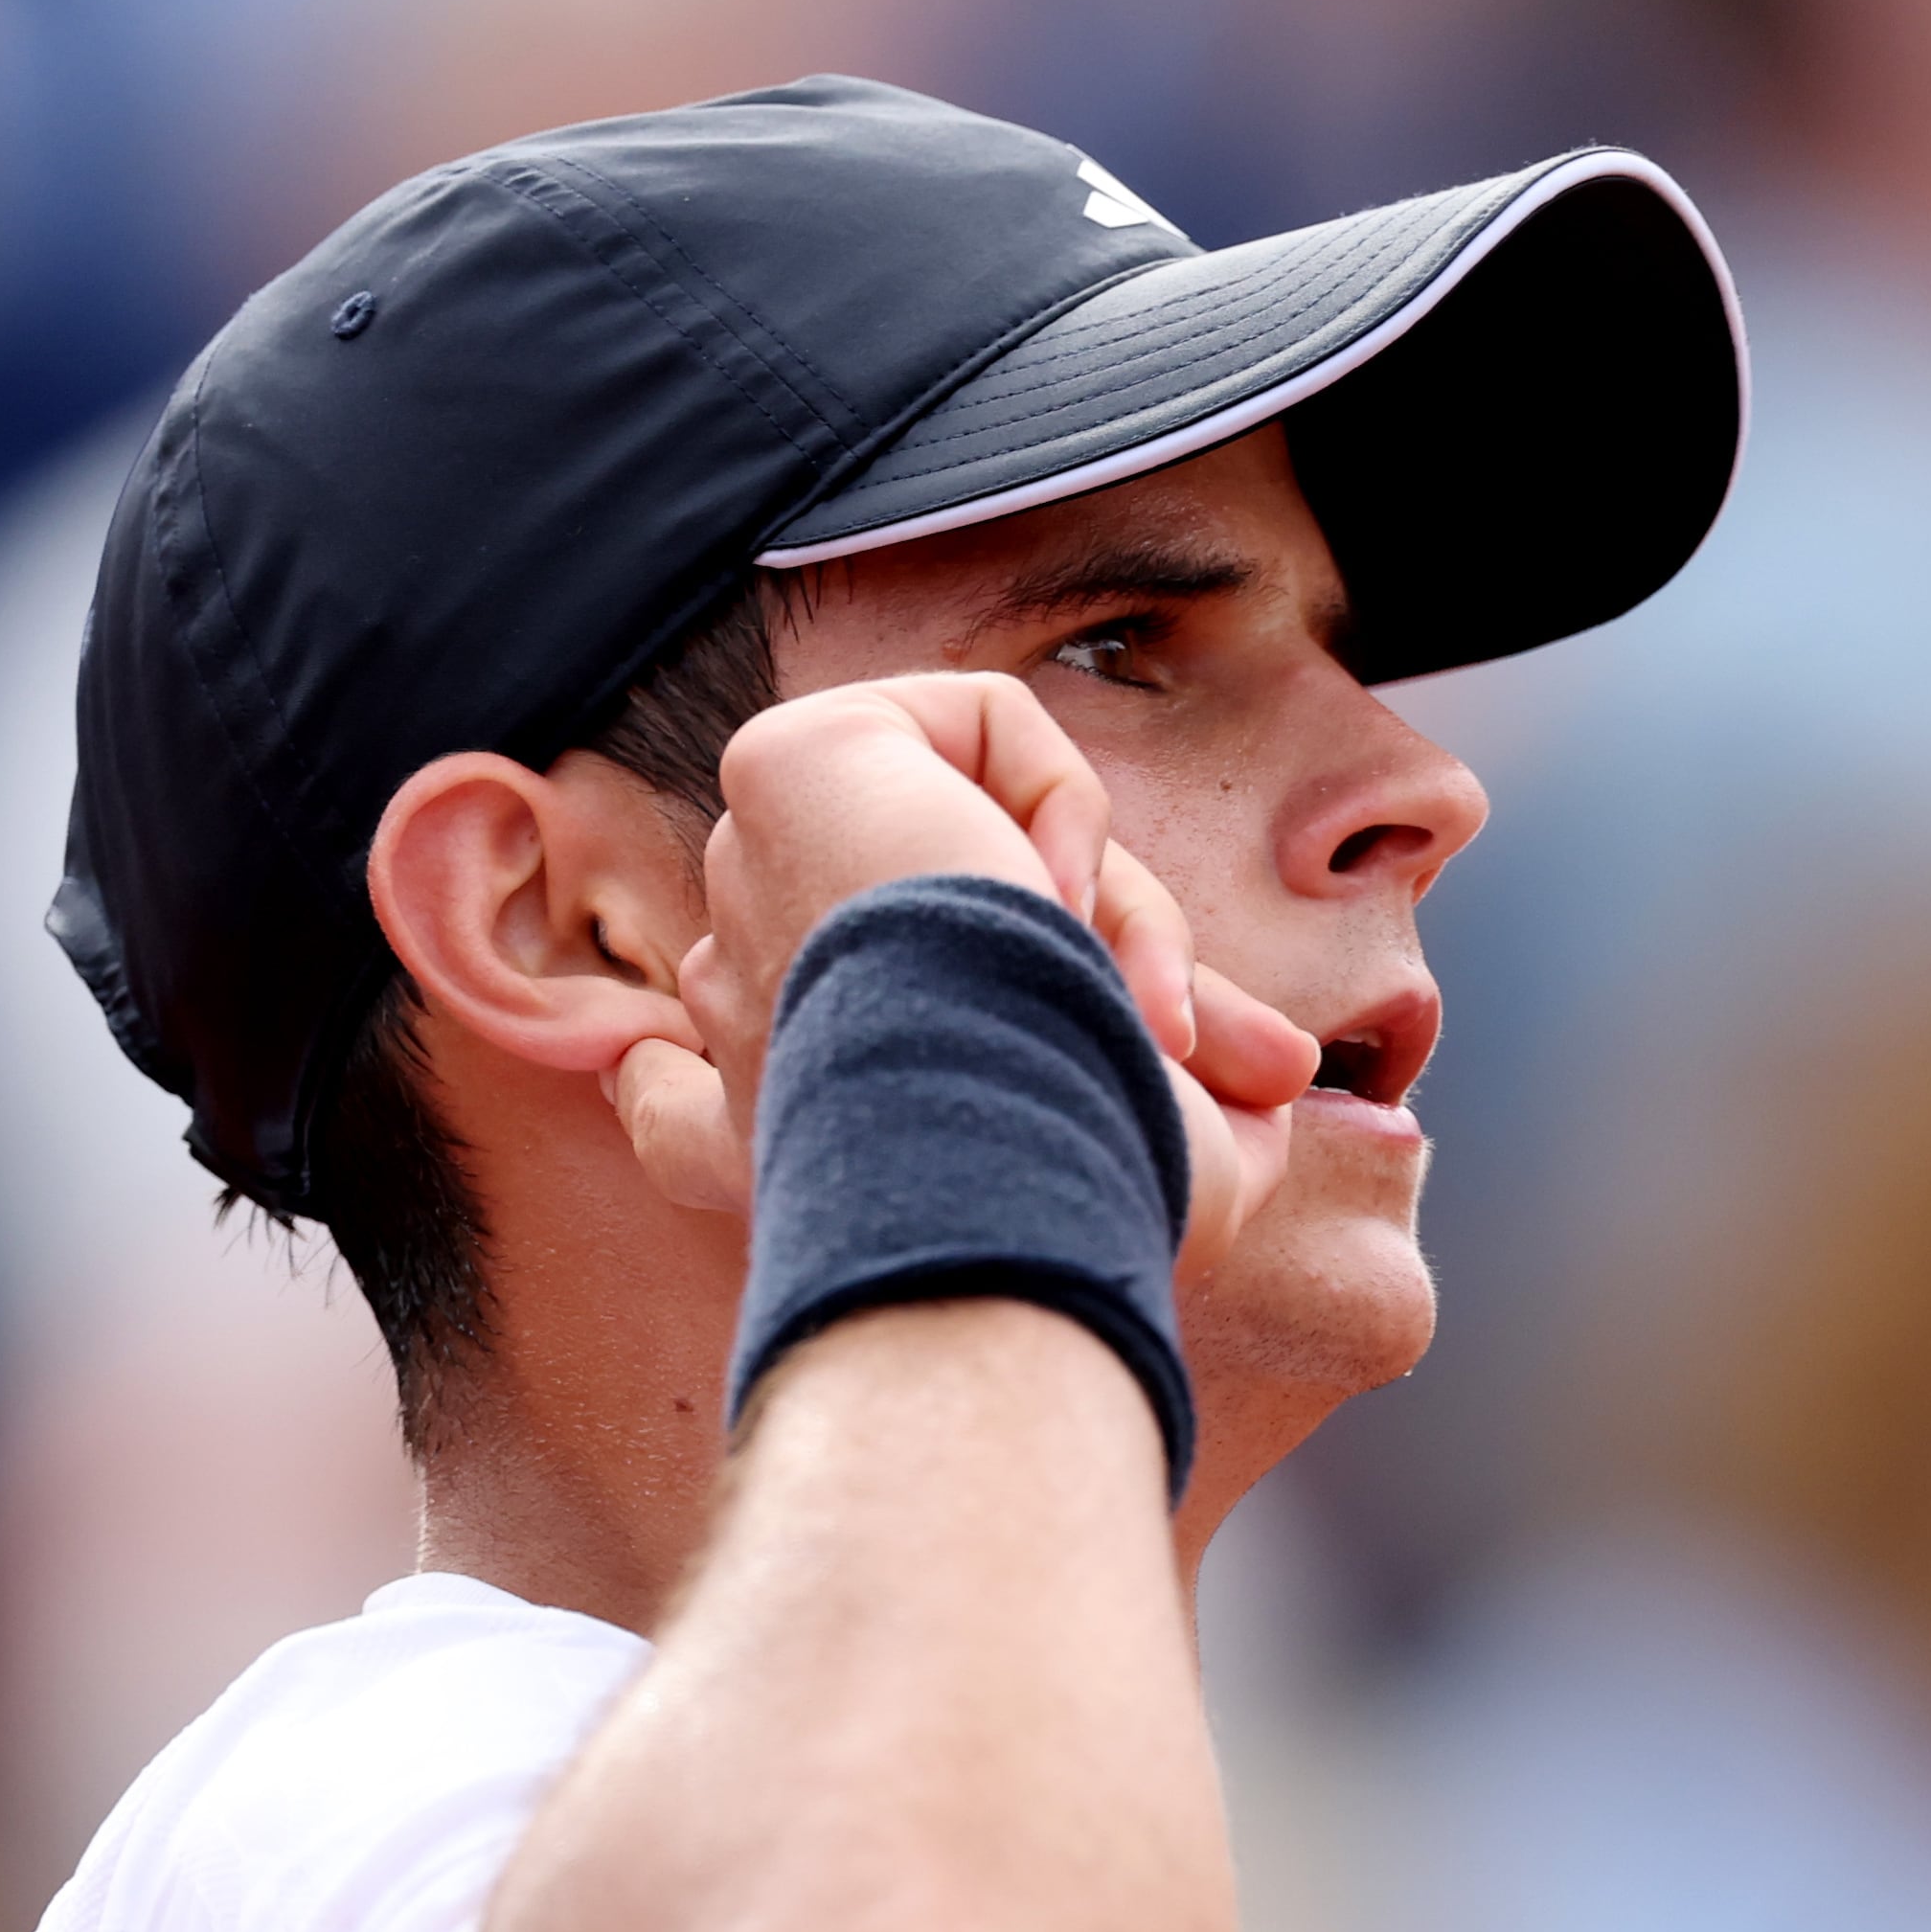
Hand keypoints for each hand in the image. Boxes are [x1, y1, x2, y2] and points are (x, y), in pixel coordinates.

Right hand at [608, 675, 1310, 1269]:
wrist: (1001, 1146)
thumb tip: (1279, 1088)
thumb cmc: (1065, 1206)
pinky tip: (1046, 898)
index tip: (651, 1075)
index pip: (677, 1109)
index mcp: (771, 1138)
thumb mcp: (1145, 1178)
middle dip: (1099, 963)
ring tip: (1127, 1005)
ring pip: (977, 834)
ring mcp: (754, 886)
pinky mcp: (788, 764)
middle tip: (1219, 1055)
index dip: (676, 1087)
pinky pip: (980, 725)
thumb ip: (1185, 1118)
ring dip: (1098, 907)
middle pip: (930, 936)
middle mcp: (744, 1020)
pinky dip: (1062, 793)